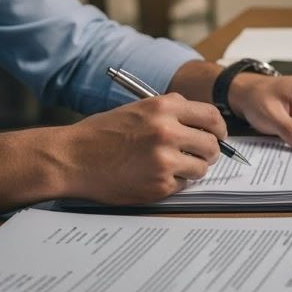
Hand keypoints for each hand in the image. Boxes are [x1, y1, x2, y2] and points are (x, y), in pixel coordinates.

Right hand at [54, 93, 227, 203]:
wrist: (72, 158)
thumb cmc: (102, 134)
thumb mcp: (139, 109)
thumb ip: (172, 112)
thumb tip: (204, 123)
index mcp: (164, 107)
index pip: (212, 116)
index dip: (219, 128)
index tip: (218, 135)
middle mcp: (167, 131)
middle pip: (212, 145)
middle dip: (209, 152)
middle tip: (198, 156)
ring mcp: (164, 160)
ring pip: (201, 168)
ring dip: (192, 169)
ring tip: (170, 166)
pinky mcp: (159, 184)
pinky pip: (182, 185)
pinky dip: (173, 183)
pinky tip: (152, 176)